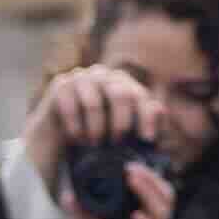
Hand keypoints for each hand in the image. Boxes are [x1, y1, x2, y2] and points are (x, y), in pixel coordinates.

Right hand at [21, 57, 161, 191]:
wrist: (59, 133)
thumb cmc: (96, 132)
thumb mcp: (124, 131)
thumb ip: (145, 121)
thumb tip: (158, 111)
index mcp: (123, 83)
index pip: (140, 96)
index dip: (146, 117)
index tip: (147, 139)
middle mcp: (104, 75)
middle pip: (121, 95)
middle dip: (121, 123)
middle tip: (116, 142)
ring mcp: (81, 77)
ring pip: (94, 103)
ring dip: (95, 128)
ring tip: (94, 144)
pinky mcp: (61, 85)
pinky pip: (71, 107)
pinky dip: (75, 127)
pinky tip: (77, 138)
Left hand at [89, 157, 175, 218]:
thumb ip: (88, 213)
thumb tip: (68, 195)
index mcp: (150, 217)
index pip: (159, 189)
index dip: (148, 175)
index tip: (129, 164)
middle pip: (167, 195)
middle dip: (151, 178)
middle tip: (131, 168)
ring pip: (164, 212)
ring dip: (149, 193)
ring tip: (133, 181)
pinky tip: (136, 215)